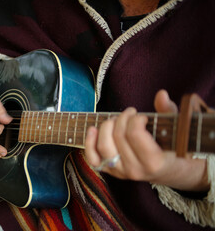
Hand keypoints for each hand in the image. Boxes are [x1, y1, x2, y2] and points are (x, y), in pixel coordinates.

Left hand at [85, 90, 208, 190]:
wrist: (170, 170)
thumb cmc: (173, 146)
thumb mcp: (176, 128)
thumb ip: (169, 110)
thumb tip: (161, 94)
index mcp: (154, 162)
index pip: (134, 134)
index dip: (135, 119)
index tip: (142, 116)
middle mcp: (135, 170)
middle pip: (118, 136)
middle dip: (123, 118)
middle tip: (130, 113)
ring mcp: (121, 172)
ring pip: (103, 146)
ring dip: (107, 126)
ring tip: (116, 119)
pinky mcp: (111, 171)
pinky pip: (93, 159)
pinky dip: (89, 143)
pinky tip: (93, 129)